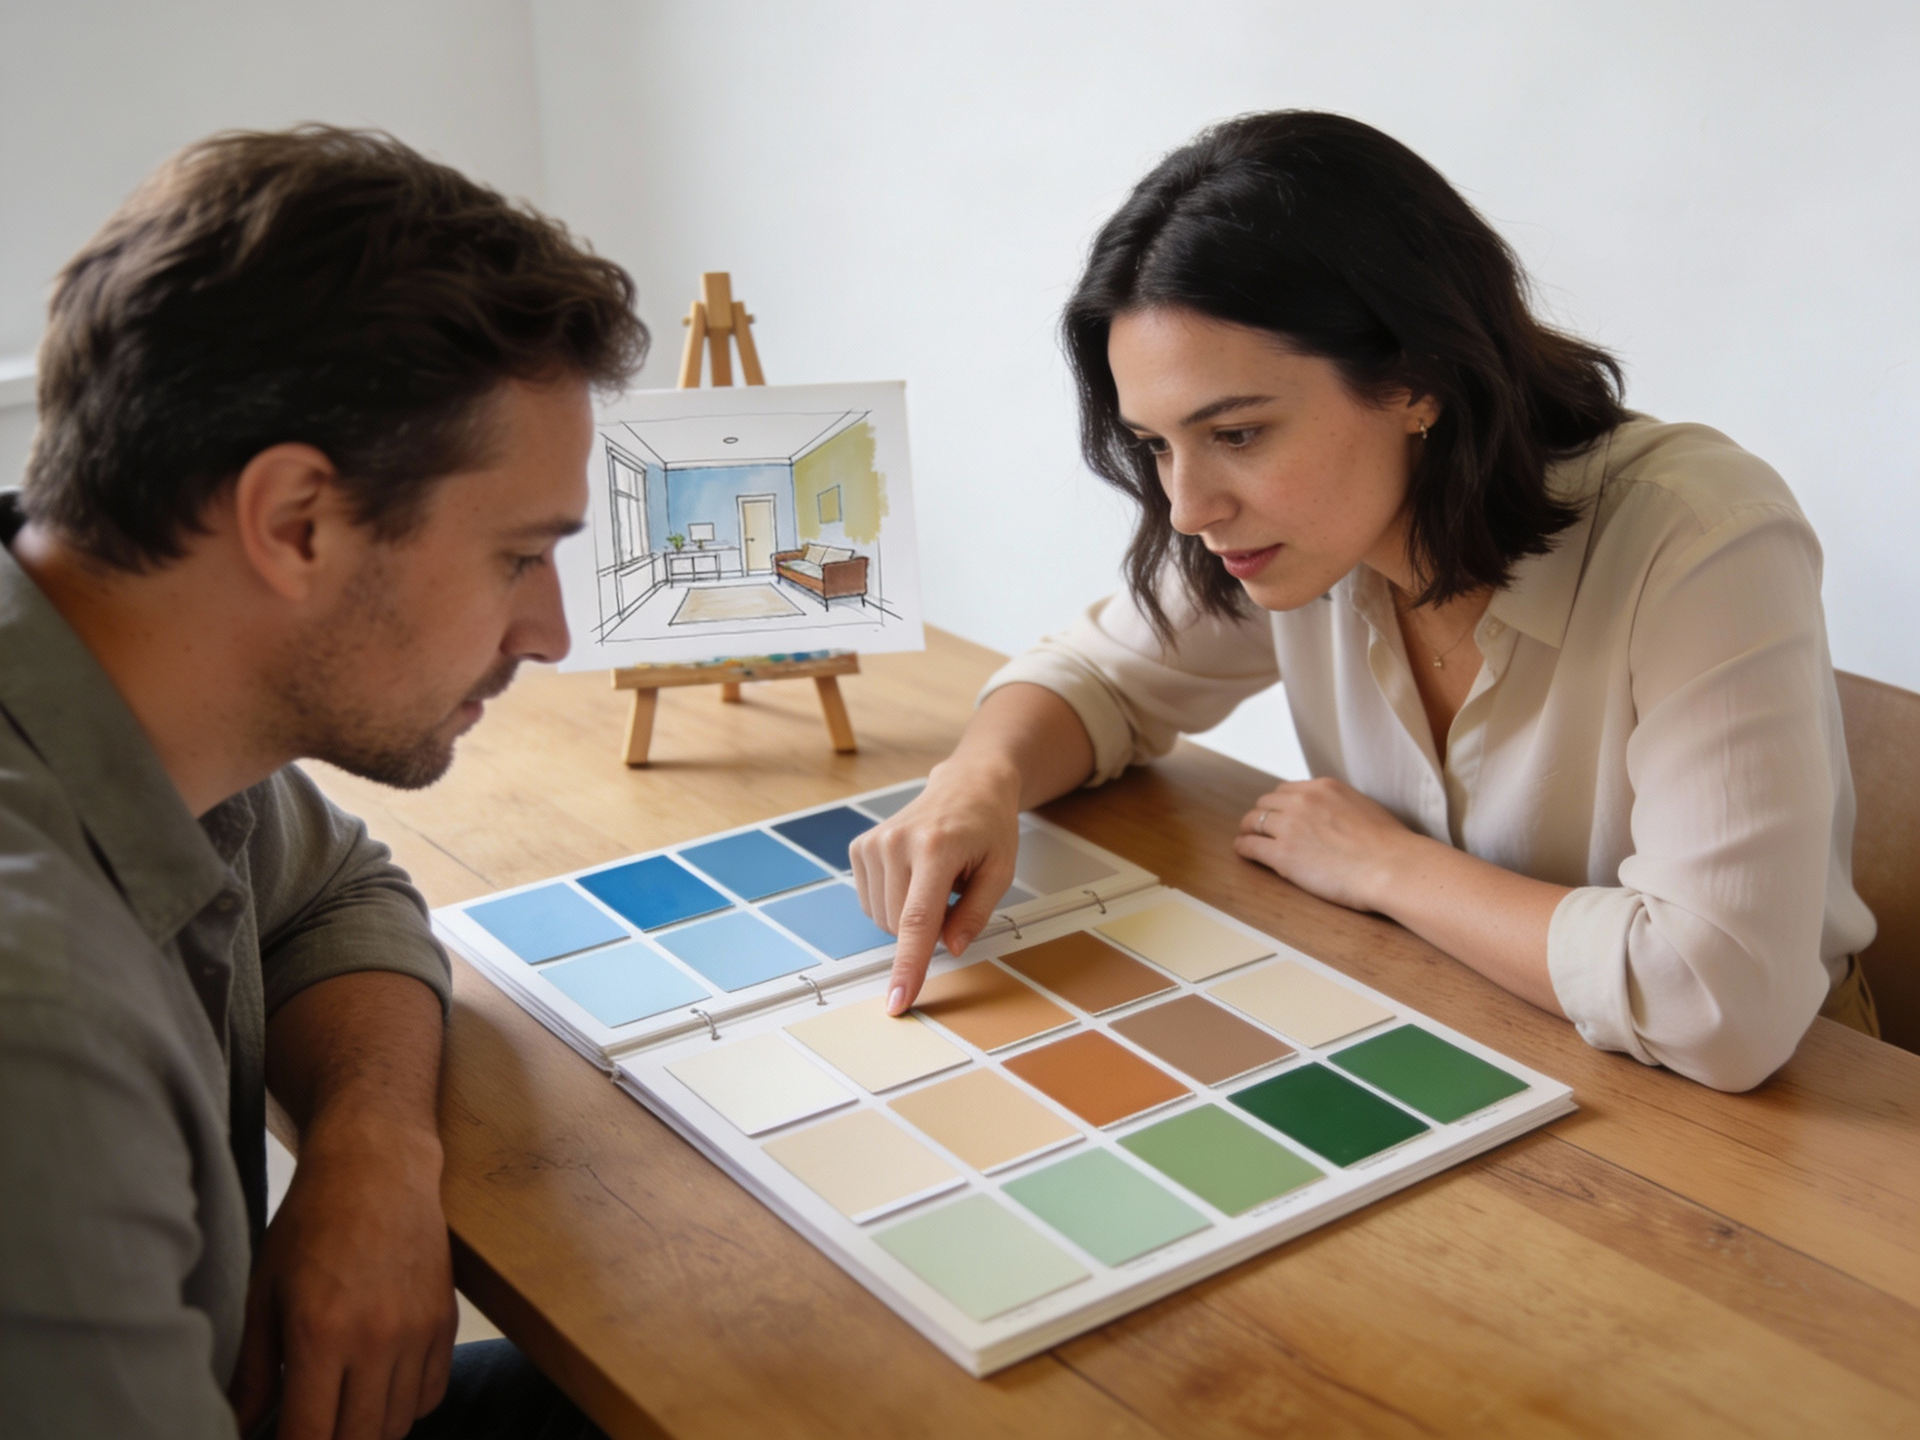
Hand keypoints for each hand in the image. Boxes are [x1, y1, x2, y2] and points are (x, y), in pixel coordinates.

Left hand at [229, 1116, 456, 1439]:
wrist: (378, 1164)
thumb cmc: (311, 1221)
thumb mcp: (265, 1292)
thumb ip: (252, 1370)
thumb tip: (237, 1426)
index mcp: (320, 1334)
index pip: (310, 1437)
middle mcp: (376, 1340)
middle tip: (310, 1427)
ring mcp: (417, 1332)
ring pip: (398, 1425)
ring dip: (367, 1432)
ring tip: (340, 1415)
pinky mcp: (445, 1320)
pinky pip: (431, 1394)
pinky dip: (406, 1407)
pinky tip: (379, 1391)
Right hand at [851, 756, 1023, 1013]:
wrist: (967, 784)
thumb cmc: (989, 827)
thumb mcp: (1000, 871)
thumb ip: (975, 914)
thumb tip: (950, 949)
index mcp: (936, 849)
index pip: (917, 922)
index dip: (908, 967)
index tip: (896, 1001)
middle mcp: (897, 843)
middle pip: (899, 926)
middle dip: (927, 931)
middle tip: (954, 896)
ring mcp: (873, 843)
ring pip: (882, 919)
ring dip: (910, 917)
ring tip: (936, 880)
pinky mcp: (860, 847)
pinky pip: (871, 903)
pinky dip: (894, 903)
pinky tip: (915, 877)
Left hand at [1233, 777, 1423, 912]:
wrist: (1391, 866)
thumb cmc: (1389, 845)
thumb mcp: (1364, 808)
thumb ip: (1340, 806)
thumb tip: (1334, 816)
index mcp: (1323, 787)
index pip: (1287, 790)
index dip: (1280, 804)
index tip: (1278, 814)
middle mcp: (1302, 800)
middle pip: (1266, 803)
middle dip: (1262, 815)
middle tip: (1258, 827)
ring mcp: (1289, 826)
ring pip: (1253, 821)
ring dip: (1248, 830)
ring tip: (1247, 838)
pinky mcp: (1281, 853)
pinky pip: (1250, 846)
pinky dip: (1243, 847)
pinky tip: (1243, 851)